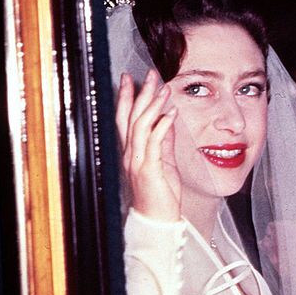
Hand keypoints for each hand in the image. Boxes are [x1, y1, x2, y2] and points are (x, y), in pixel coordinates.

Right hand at [115, 70, 181, 221]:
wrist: (157, 220)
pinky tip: (170, 114)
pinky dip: (162, 126)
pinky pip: (153, 143)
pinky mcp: (149, 169)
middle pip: (130, 117)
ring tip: (163, 89)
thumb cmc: (160, 194)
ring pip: (140, 126)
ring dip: (152, 105)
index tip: (131, 78)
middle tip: (149, 74)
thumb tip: (167, 120)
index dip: (127, 97)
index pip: (125, 118)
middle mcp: (130, 154)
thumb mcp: (164, 161)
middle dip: (139, 93)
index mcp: (132, 151)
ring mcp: (137, 161)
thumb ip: (163, 140)